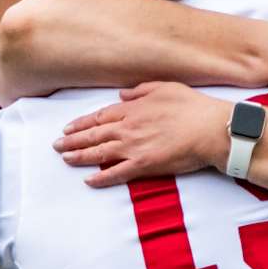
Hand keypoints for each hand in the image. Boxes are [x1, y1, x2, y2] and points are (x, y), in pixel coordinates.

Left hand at [54, 82, 231, 187]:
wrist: (210, 129)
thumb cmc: (193, 107)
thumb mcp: (166, 88)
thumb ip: (141, 91)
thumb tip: (122, 96)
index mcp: (134, 109)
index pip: (100, 116)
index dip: (82, 123)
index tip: (69, 127)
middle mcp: (129, 127)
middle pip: (94, 134)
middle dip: (73, 140)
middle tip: (56, 145)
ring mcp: (134, 147)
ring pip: (99, 153)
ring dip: (80, 156)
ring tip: (65, 159)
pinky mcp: (144, 165)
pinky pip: (117, 173)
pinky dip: (101, 178)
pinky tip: (88, 181)